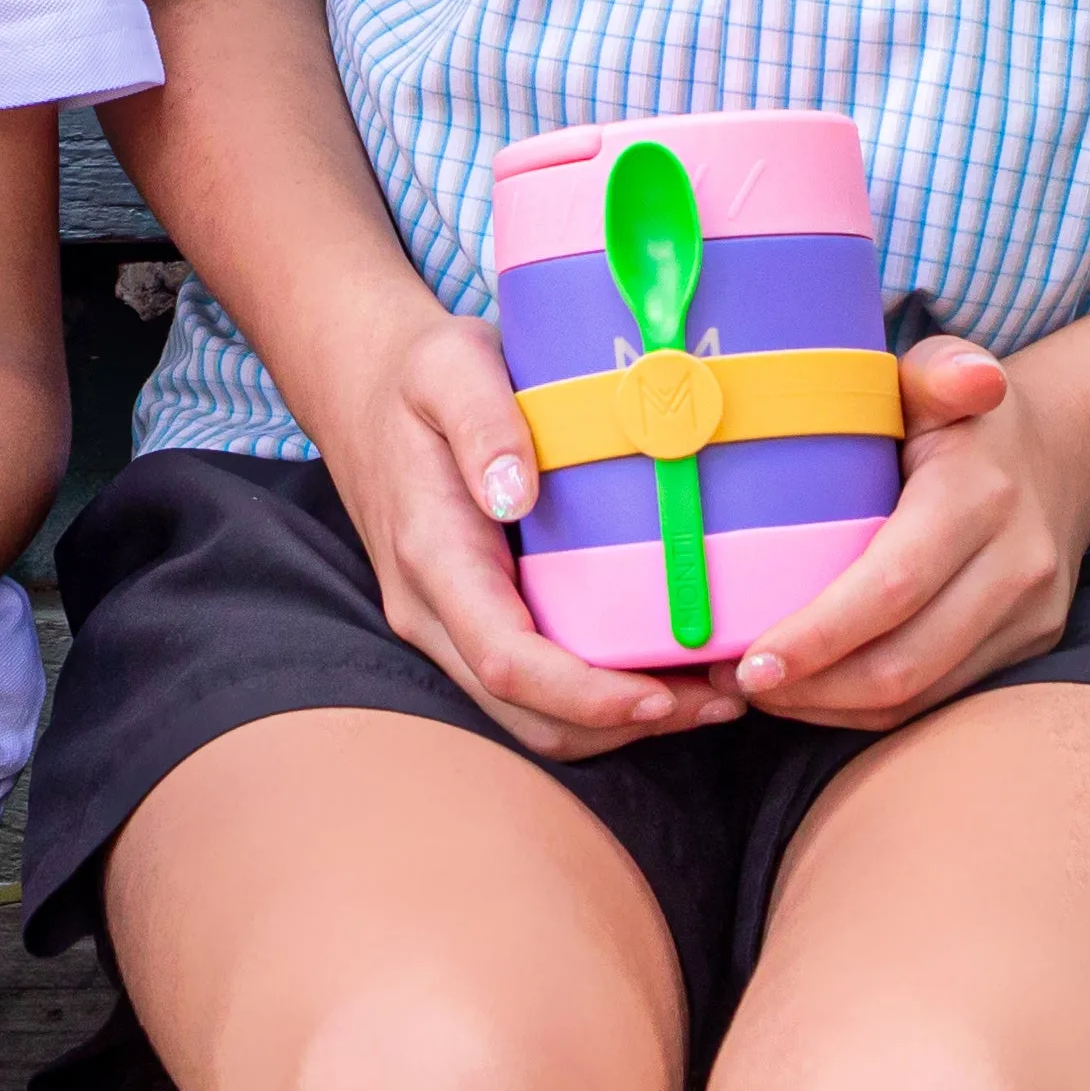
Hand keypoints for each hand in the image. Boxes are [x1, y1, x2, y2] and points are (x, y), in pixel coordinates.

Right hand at [315, 302, 750, 758]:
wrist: (363, 388)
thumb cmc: (419, 374)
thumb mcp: (449, 366)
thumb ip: (481, 421)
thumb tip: (515, 492)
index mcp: (432, 555)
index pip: (505, 659)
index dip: (586, 694)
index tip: (662, 693)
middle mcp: (433, 611)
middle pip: (527, 714)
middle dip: (627, 724)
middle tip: (727, 695)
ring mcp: (447, 625)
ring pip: (532, 717)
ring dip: (622, 724)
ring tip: (713, 692)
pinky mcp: (471, 622)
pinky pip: (534, 689)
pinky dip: (602, 699)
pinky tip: (666, 668)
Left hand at [731, 336, 1084, 729]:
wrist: (1060, 456)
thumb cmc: (965, 417)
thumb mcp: (945, 377)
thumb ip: (942, 371)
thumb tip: (973, 377)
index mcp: (981, 496)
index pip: (894, 586)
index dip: (820, 635)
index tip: (751, 662)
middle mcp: (1015, 565)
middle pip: (904, 662)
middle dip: (812, 688)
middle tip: (736, 681)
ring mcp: (1027, 616)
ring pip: (919, 695)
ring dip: (831, 707)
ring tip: (759, 691)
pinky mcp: (1024, 648)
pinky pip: (936, 699)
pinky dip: (866, 708)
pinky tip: (811, 692)